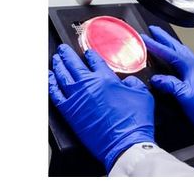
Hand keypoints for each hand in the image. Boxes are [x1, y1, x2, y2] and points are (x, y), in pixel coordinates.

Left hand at [49, 44, 154, 171]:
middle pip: (73, 64)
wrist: (125, 144)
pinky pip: (55, 94)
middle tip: (63, 49)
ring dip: (57, 66)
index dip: (90, 54)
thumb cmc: (135, 121)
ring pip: (62, 76)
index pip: (94, 61)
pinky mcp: (70, 112)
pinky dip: (51, 84)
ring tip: (55, 60)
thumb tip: (127, 82)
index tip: (87, 53)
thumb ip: (133, 83)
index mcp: (106, 79)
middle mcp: (89, 85)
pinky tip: (49, 79)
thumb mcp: (143, 95)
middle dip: (67, 54)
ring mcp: (77, 98)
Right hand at [141, 26, 193, 139]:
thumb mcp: (184, 95)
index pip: (168, 52)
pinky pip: (182, 59)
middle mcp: (193, 65)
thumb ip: (170, 85)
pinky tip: (171, 57)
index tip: (145, 38)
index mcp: (190, 66)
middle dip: (163, 37)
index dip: (155, 45)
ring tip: (160, 38)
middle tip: (153, 29)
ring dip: (169, 43)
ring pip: (180, 51)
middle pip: (176, 46)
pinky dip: (175, 53)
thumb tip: (157, 79)